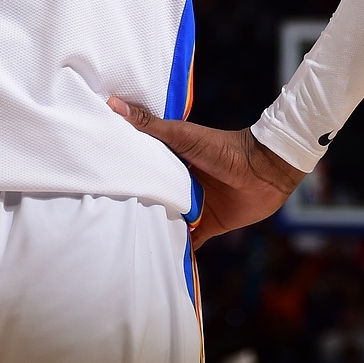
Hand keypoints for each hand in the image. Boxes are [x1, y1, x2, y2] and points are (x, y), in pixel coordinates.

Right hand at [108, 97, 305, 248]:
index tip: (98, 183)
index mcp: (171, 161)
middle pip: (153, 199)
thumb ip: (150, 124)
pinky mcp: (208, 225)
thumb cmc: (223, 148)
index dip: (125, 176)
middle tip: (105, 219)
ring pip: (168, 222)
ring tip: (124, 243)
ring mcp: (194, 206)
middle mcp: (180, 184)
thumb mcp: (181, 135)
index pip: (142, 170)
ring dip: (154, 230)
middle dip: (136, 208)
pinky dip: (178, 250)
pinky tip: (159, 260)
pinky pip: (189, 241)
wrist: (265, 171)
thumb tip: (112, 103)